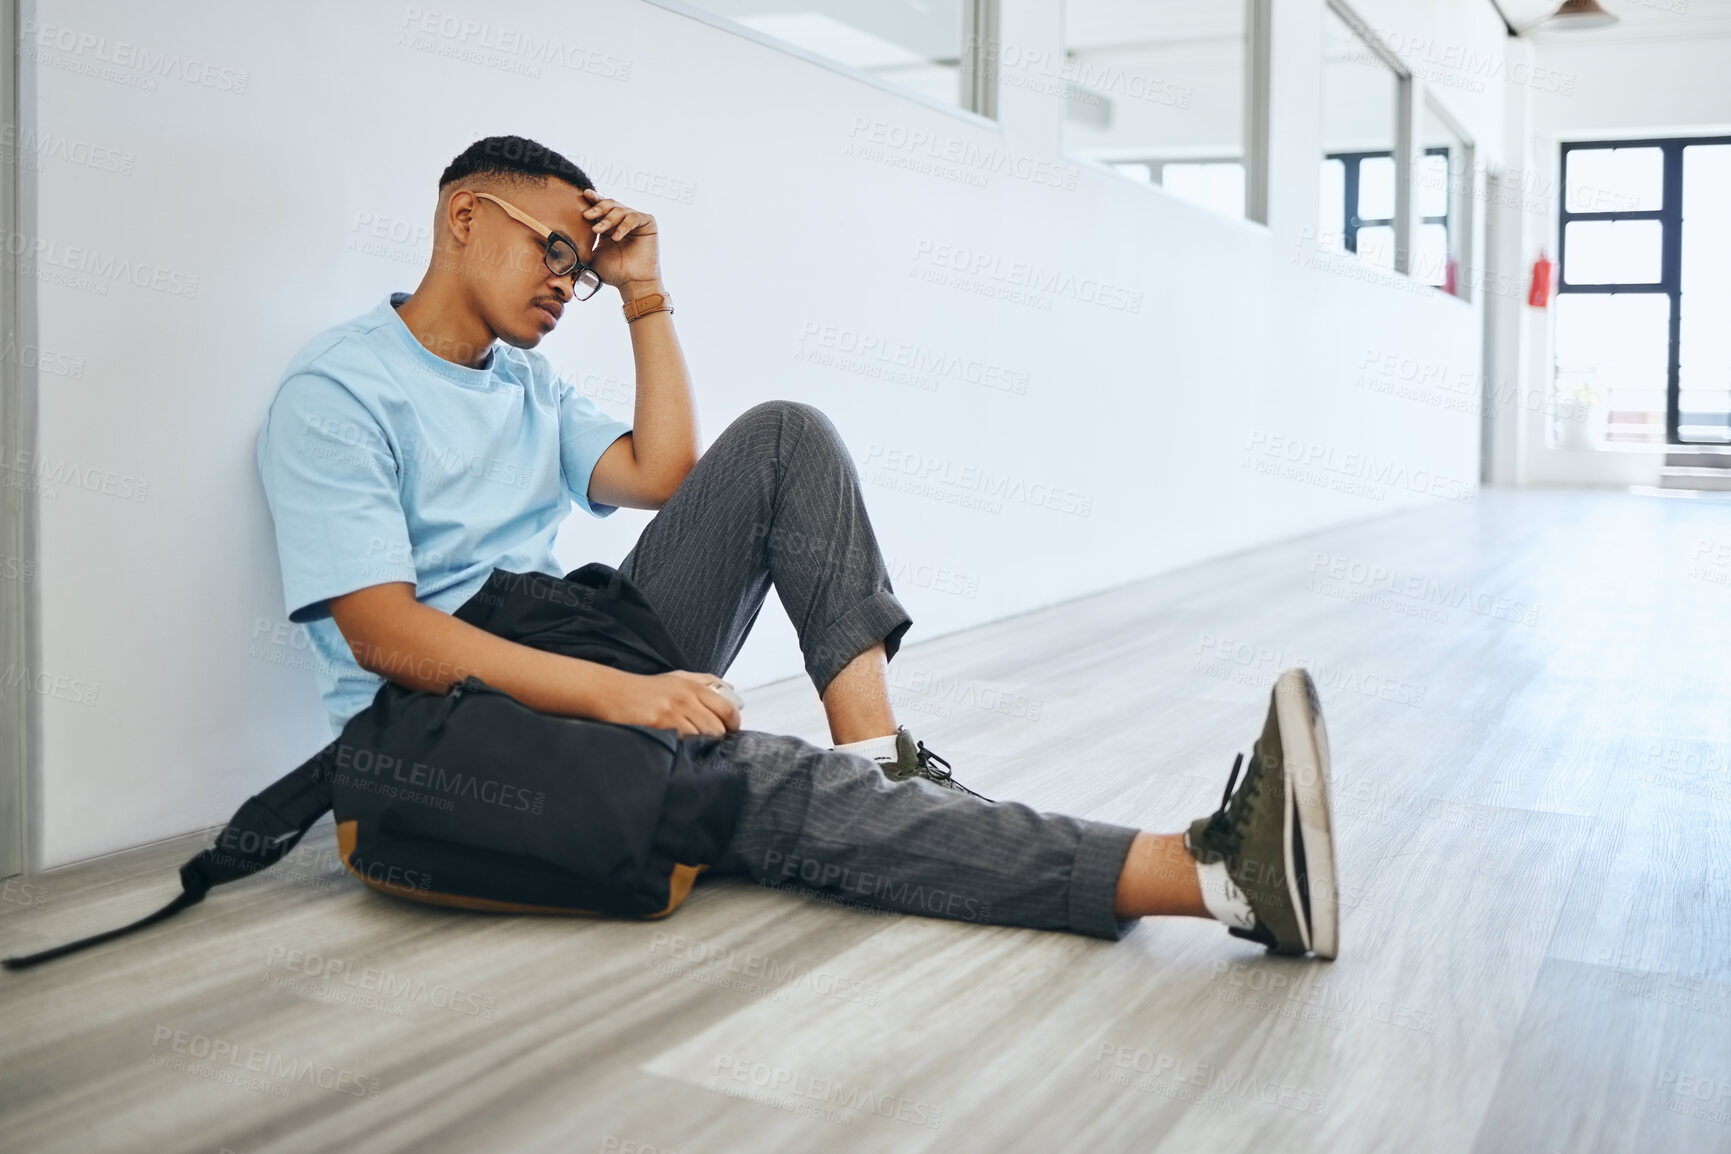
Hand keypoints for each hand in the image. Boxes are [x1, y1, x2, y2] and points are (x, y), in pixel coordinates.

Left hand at [580, 187, 659, 289]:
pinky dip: (624, 226)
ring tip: (598, 230)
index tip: (584, 195)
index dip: (593, 200)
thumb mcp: (592, 256)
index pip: (601, 208)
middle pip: (609, 204)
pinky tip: (616, 237)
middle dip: (597, 208)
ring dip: (608, 219)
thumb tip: (559, 241)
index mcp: (609, 226)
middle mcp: (622, 220)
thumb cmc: (614, 273)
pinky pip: (634, 217)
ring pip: (620, 210)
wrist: (633, 283)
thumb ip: (581, 245)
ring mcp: (636, 221)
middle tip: (586, 215)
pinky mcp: (648, 223)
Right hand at [600, 669, 740, 737]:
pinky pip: (682, 743)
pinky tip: (675, 746)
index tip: (728, 732)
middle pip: (717, 729)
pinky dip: (682, 749)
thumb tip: (732, 692)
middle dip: (715, 739)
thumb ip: (706, 682)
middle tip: (706, 742)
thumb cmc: (645, 689)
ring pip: (702, 738)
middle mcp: (687, 698)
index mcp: (694, 686)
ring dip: (698, 746)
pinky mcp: (659, 725)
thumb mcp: (678, 677)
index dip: (732, 725)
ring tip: (689, 745)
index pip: (728, 710)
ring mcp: (673, 712)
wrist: (612, 693)